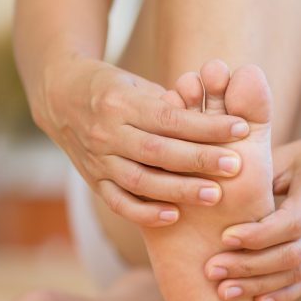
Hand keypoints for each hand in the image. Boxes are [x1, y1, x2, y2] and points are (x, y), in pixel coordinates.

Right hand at [34, 54, 249, 226]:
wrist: (59, 98)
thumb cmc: (109, 87)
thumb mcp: (136, 83)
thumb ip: (167, 103)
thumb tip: (209, 118)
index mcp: (120, 103)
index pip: (169, 118)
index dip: (206, 126)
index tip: (241, 129)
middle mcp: (106, 133)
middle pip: (158, 152)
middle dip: (199, 160)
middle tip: (235, 167)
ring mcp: (98, 160)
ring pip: (140, 180)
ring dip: (178, 190)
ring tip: (213, 195)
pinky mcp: (93, 180)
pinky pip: (118, 201)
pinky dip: (143, 212)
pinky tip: (172, 216)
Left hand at [205, 129, 300, 300]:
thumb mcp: (286, 156)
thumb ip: (259, 177)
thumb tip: (218, 196)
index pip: (290, 223)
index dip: (257, 235)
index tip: (224, 237)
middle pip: (290, 255)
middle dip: (248, 267)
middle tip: (211, 270)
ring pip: (296, 273)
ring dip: (258, 286)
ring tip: (224, 291)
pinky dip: (282, 295)